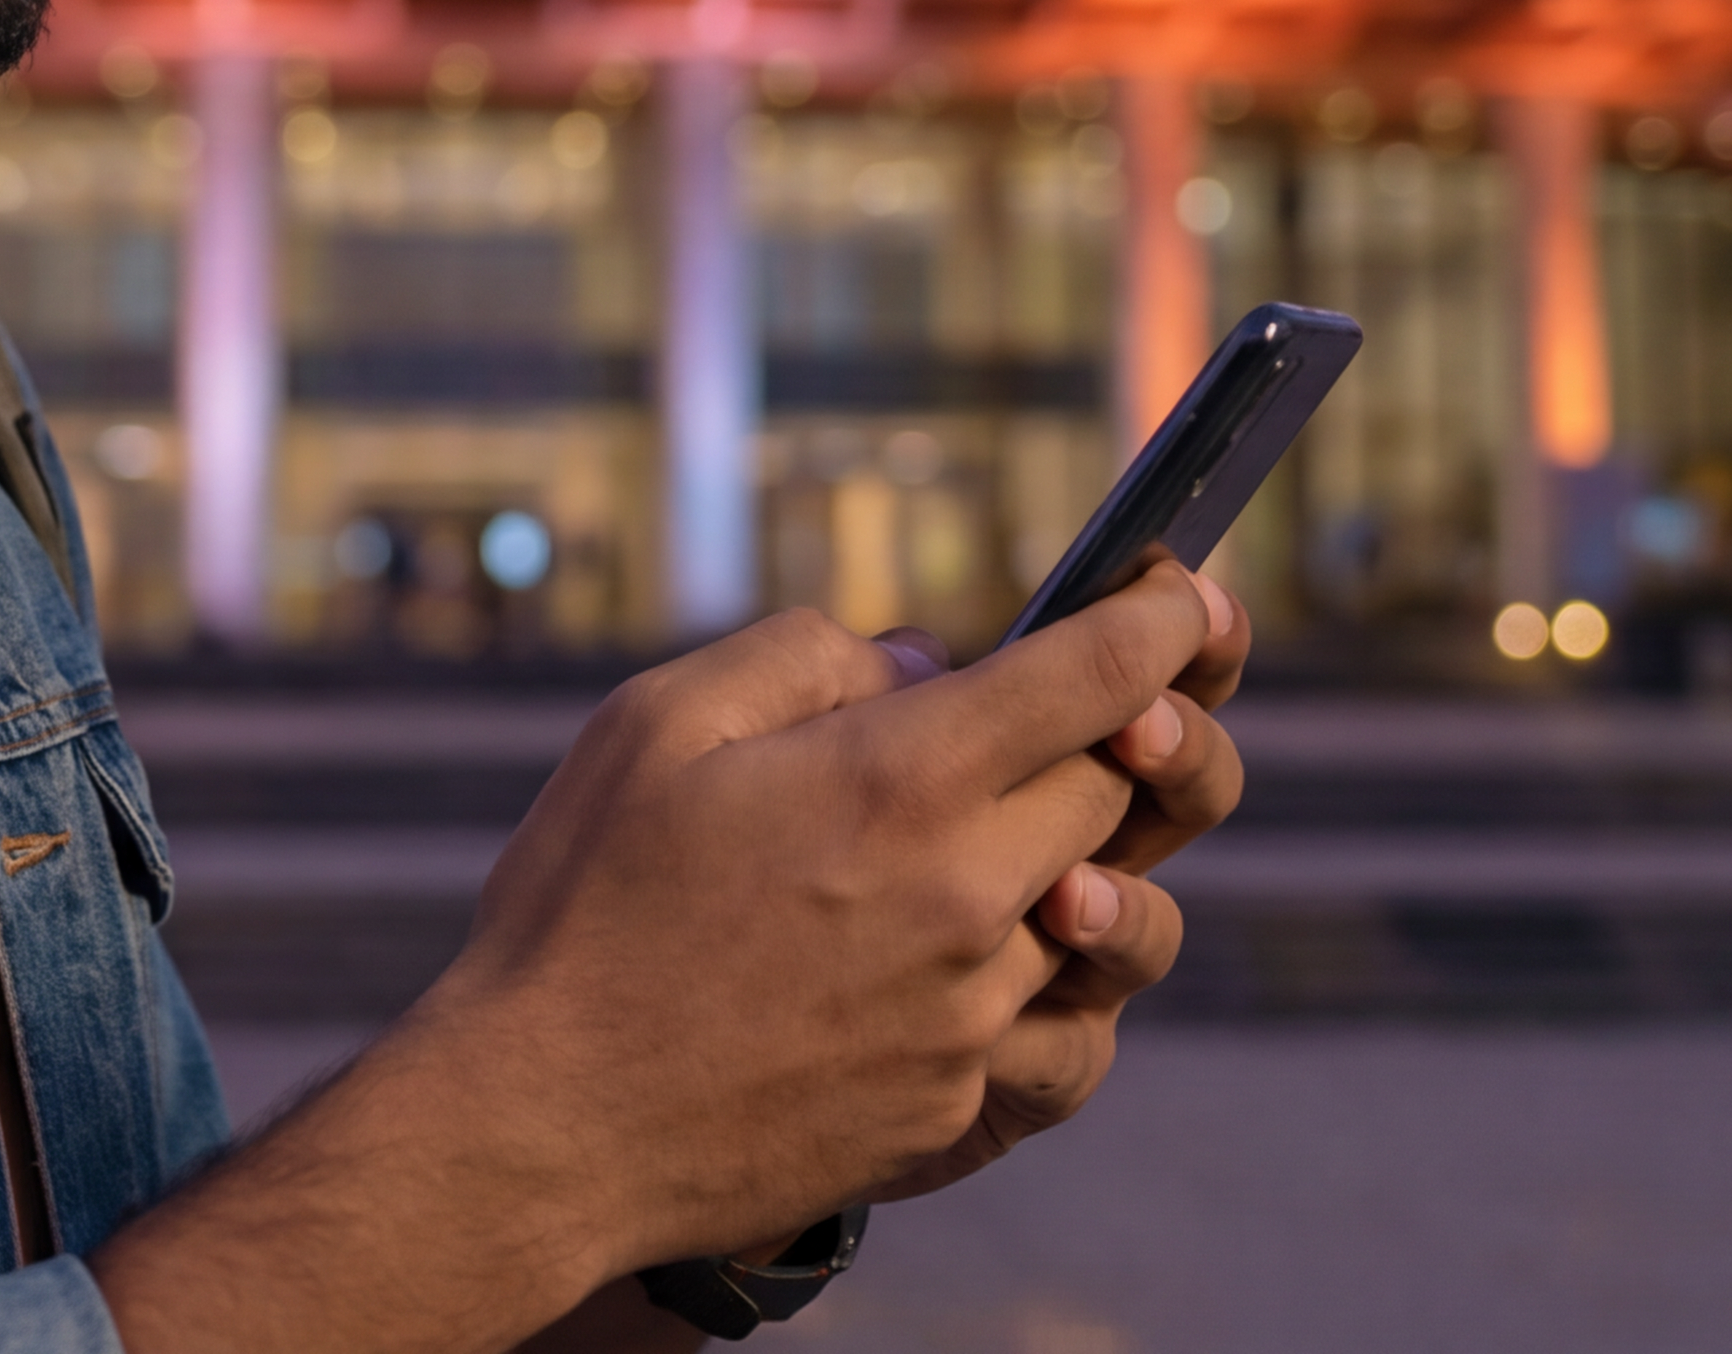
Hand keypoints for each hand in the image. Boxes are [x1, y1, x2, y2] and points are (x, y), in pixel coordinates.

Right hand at [92, 556, 1228, 1352]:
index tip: (1187, 601)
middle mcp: (963, 897)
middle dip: (1108, 742)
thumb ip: (804, 660)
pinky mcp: (957, 1108)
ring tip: (1002, 854)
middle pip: (1116, 793)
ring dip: (1074, 870)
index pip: (1095, 679)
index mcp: (897, 781)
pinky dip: (1052, 997)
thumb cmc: (581, 911)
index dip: (1159, 627)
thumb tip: (922, 665)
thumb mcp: (654, 725)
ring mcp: (970, 1017)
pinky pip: (1064, 1041)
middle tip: (1069, 721)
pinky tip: (991, 974)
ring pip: (1106, 919)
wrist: (544, 1128)